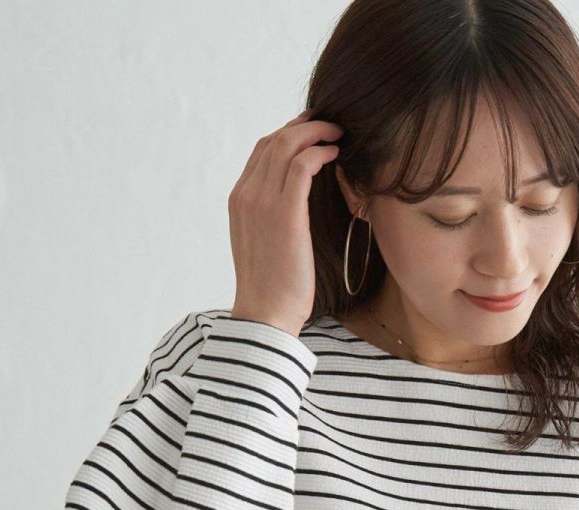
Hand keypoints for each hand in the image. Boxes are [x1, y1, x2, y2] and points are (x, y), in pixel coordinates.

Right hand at [226, 106, 344, 336]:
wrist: (265, 315)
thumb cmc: (272, 289)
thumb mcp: (265, 245)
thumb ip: (272, 218)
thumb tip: (295, 207)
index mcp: (239, 200)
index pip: (262, 150)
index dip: (289, 134)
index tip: (312, 132)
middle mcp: (247, 194)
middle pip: (274, 140)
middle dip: (304, 125)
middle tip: (330, 124)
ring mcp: (262, 201)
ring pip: (287, 145)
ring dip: (315, 132)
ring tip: (339, 133)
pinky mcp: (284, 213)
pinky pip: (302, 165)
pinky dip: (319, 151)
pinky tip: (336, 153)